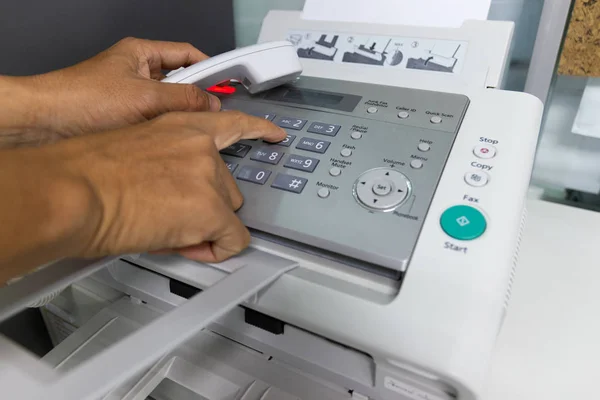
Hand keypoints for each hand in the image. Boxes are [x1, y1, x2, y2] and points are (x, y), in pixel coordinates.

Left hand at [26, 37, 221, 138]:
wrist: (47, 123)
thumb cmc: (81, 99)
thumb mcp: (144, 97)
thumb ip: (183, 99)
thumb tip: (210, 104)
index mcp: (141, 53)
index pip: (186, 53)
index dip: (209, 66)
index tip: (227, 82)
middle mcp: (136, 72)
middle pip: (180, 80)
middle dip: (196, 96)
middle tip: (214, 110)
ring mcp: (130, 96)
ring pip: (168, 104)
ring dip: (179, 116)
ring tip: (191, 127)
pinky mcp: (124, 118)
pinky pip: (155, 121)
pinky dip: (165, 129)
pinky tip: (172, 139)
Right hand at [53, 111, 285, 262]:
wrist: (72, 190)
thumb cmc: (84, 173)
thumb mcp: (135, 150)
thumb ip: (168, 162)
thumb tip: (174, 191)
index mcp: (182, 125)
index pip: (233, 123)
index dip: (259, 130)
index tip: (275, 135)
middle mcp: (202, 147)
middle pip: (227, 185)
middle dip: (206, 205)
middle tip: (172, 217)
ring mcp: (209, 177)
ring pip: (227, 212)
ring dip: (204, 225)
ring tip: (166, 230)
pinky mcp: (210, 209)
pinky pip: (232, 239)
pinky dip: (215, 249)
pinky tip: (187, 247)